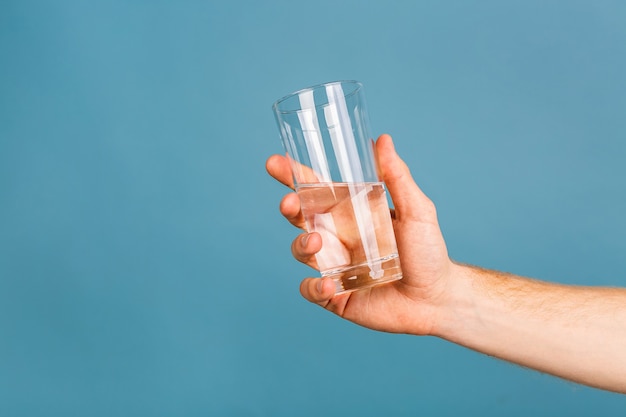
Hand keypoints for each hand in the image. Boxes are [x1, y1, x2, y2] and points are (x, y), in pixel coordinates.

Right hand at [266, 134, 454, 334]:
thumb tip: (383, 140)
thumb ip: (397, 177)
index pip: (315, 190)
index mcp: (350, 212)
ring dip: (302, 245)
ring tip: (317, 243)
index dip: (293, 175)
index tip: (275, 162)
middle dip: (288, 207)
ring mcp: (334, 265)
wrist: (438, 298)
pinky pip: (312, 289)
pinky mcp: (336, 294)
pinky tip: (330, 284)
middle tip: (289, 203)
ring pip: (301, 251)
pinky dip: (314, 287)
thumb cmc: (428, 251)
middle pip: (300, 217)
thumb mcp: (416, 210)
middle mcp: (337, 236)